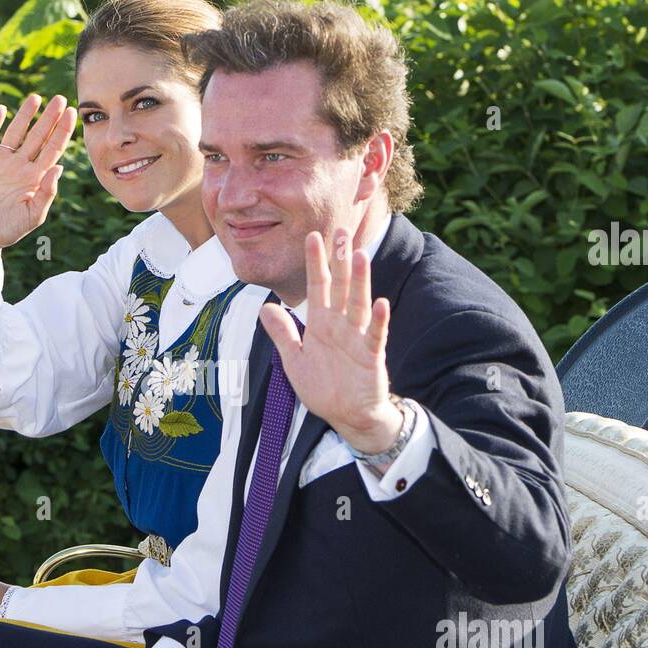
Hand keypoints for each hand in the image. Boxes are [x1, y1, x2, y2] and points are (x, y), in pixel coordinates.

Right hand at [0, 93, 77, 269]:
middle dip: (49, 118)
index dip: (62, 131)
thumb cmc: (7, 231)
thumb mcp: (32, 216)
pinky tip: (1, 110)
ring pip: (15, 133)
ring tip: (35, 98)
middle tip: (60, 99)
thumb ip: (47, 193)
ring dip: (25, 115)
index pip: (53, 149)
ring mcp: (1, 162)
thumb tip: (60, 166)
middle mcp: (20, 166)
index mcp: (35, 178)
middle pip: (38, 136)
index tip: (71, 113)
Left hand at [259, 229, 402, 454]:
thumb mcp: (294, 360)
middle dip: (340, 260)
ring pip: (359, 304)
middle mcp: (341, 325)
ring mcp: (358, 339)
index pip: (319, 286)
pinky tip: (382, 303)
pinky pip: (375, 336)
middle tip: (342, 230)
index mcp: (322, 323)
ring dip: (360, 281)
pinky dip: (379, 320)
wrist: (347, 417)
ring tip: (361, 256)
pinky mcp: (371, 356)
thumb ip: (282, 334)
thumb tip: (266, 306)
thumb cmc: (324, 388)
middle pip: (341, 287)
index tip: (312, 236)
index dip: (315, 263)